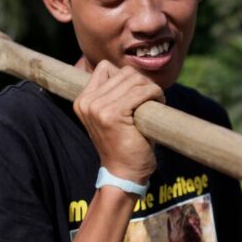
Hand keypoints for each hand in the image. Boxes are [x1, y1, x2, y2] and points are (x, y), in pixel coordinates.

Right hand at [73, 61, 162, 183]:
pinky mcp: (113, 114)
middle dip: (142, 82)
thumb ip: (111, 94)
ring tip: (155, 102)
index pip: (105, 68)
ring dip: (151, 88)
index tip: (136, 94)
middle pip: (123, 72)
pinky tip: (159, 103)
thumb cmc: (123, 144)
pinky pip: (142, 91)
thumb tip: (128, 71)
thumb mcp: (109, 116)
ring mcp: (98, 108)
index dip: (126, 77)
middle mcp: (87, 102)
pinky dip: (155, 93)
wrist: (124, 173)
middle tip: (151, 99)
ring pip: (134, 79)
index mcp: (82, 100)